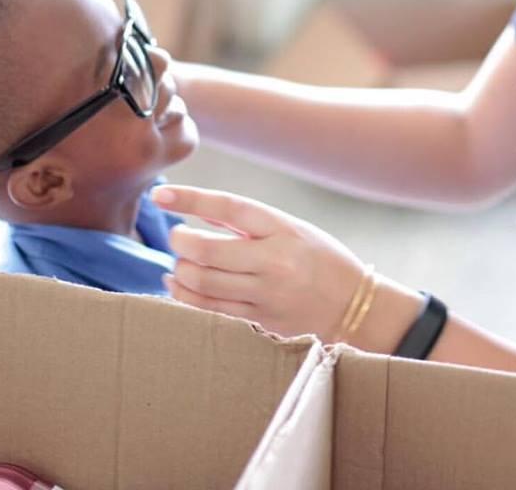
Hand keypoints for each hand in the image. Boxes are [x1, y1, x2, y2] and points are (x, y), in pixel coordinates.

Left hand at [152, 184, 365, 340]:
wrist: (354, 305)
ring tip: (179, 262)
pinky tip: (178, 284)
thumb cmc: (321, 259)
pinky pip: (210, 308)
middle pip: (207, 250)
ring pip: (203, 281)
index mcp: (283, 228)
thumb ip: (249, 225)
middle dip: (180, 241)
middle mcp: (274, 260)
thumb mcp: (293, 229)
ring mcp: (266, 293)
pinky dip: (185, 295)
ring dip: (181, 269)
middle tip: (175, 236)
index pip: (229, 208)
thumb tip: (200, 215)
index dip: (191, 200)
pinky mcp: (259, 319)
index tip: (161, 195)